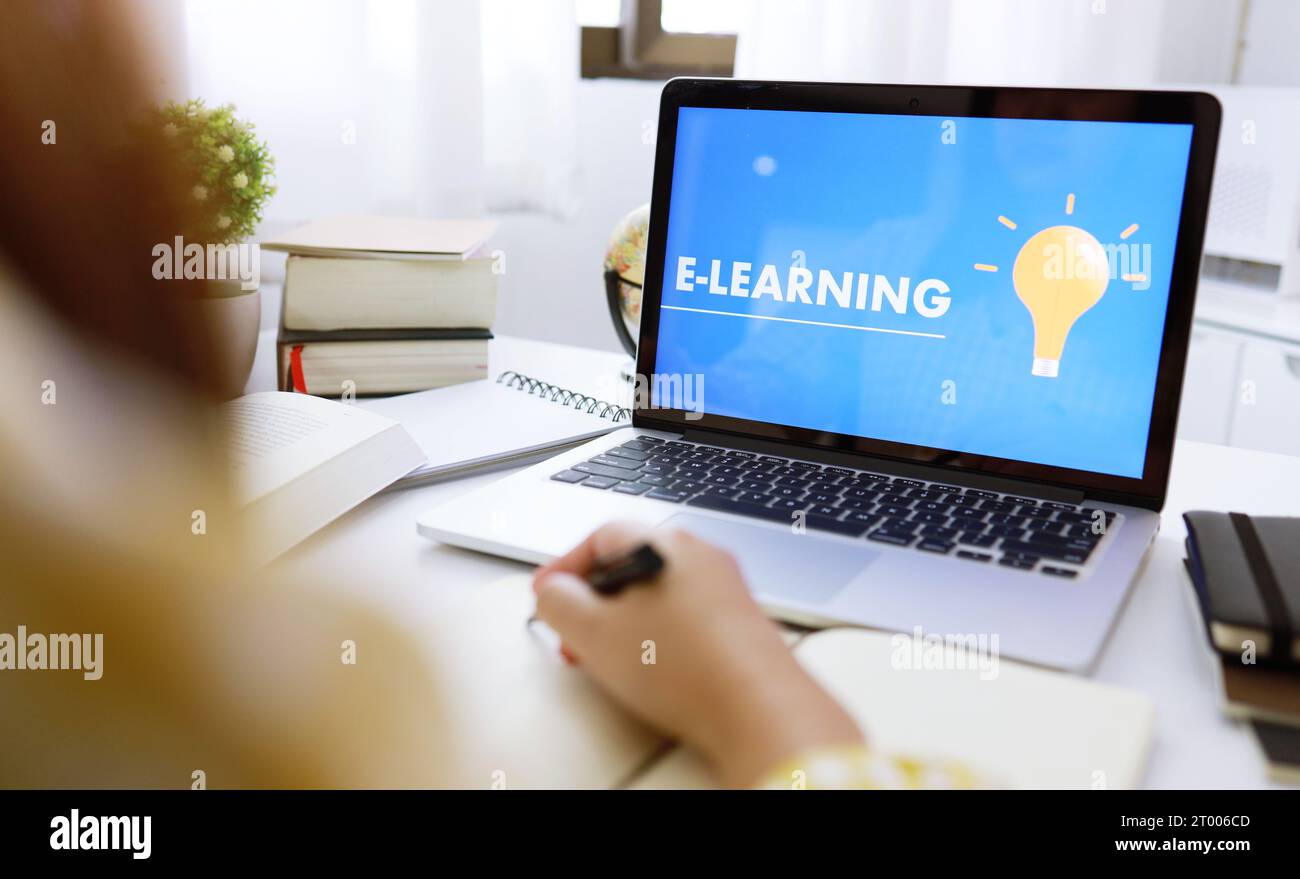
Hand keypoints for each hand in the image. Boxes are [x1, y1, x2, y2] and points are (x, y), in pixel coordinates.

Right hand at [532, 521, 862, 787]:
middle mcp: (702, 555)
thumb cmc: (686, 667)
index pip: (601, 536)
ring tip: (610, 660)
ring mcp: (727, 588)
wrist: (759, 709)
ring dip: (625, 623)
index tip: (548, 595)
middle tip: (575, 634)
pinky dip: (659, 637)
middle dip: (594, 602)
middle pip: (632, 565)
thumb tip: (552, 592)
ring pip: (659, 595)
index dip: (566, 567)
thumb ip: (559, 603)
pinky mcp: (742, 622)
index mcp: (667, 544)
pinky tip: (654, 670)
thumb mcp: (594, 634)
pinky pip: (687, 618)